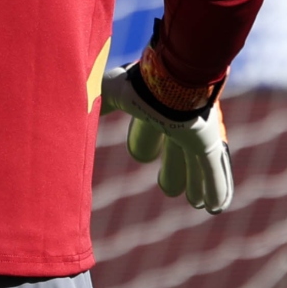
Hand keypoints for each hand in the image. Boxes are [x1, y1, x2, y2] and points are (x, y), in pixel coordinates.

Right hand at [100, 47, 232, 213]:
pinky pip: (212, 170)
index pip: (146, 131)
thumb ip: (94, 103)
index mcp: (151, 108)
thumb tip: (71, 111)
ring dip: (196, 183)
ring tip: (195, 203)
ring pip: (195, 164)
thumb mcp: (109, 93)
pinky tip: (215, 207)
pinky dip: (215, 188)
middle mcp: (175, 120)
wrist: (168, 80)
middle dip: (173, 169)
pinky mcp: (207, 141)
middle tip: (169, 188)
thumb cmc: (137, 85)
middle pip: (173, 152)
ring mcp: (193, 132)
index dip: (144, 144)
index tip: (142, 155)